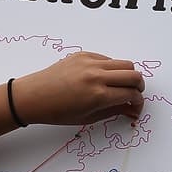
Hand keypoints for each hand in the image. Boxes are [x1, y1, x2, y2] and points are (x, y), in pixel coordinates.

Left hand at [10, 51, 144, 126]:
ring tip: (119, 87)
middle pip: (134, 75)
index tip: (135, 107)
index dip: (138, 102)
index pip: (131, 94)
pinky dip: (111, 68)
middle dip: (138, 87)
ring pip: (124, 63)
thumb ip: (114, 111)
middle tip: (133, 95)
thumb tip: (132, 110)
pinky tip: (102, 79)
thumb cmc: (57, 112)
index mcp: (98, 95)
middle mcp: (96, 75)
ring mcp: (90, 62)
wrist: (32, 96)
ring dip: (127, 76)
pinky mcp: (83, 54)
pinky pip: (107, 59)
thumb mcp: (88, 117)